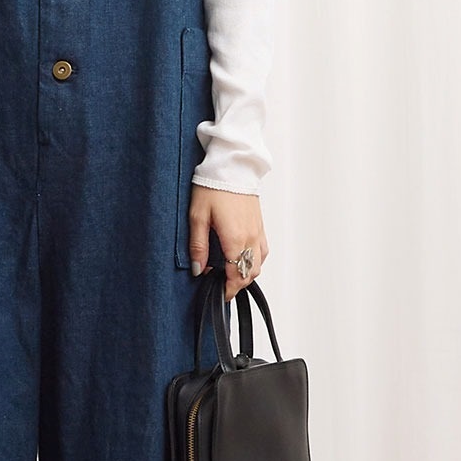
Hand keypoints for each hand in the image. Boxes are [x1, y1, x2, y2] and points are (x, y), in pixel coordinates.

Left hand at [187, 187, 267, 301]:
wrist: (231, 166)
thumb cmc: (213, 187)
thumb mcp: (197, 217)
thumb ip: (198, 246)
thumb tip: (198, 270)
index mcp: (235, 238)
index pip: (236, 275)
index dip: (228, 289)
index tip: (218, 294)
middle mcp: (251, 238)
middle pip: (250, 273)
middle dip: (237, 284)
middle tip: (221, 286)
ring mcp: (258, 231)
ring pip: (259, 264)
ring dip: (246, 273)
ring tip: (230, 273)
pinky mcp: (260, 225)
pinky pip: (263, 251)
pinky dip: (255, 260)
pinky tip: (242, 257)